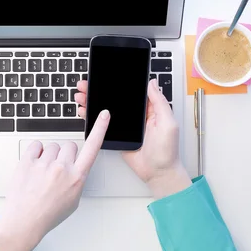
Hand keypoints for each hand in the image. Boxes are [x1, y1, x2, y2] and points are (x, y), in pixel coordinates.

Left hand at [0, 109, 110, 250]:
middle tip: (56, 170)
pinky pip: (36, 146)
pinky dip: (35, 153)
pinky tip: (34, 167)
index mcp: (77, 178)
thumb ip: (76, 179)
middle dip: (64, 155)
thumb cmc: (48, 214)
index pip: (93, 147)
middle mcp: (62, 168)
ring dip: (48, 156)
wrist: (24, 222)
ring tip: (42, 174)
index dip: (100, 128)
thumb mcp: (73, 200)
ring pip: (52, 146)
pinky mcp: (28, 162)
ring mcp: (44, 164)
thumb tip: (73, 168)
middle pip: (69, 146)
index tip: (103, 115)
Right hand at [75, 79, 191, 199]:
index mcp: (149, 109)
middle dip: (99, 90)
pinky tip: (85, 111)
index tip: (105, 77)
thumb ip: (160, 103)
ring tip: (81, 96)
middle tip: (86, 85)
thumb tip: (152, 83)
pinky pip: (104, 124)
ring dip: (93, 101)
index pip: (131, 91)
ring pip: (106, 109)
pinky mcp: (117, 135)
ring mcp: (125, 125)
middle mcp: (136, 115)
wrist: (158, 173)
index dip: (117, 83)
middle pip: (115, 98)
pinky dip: (93, 117)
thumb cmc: (167, 151)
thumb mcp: (168, 123)